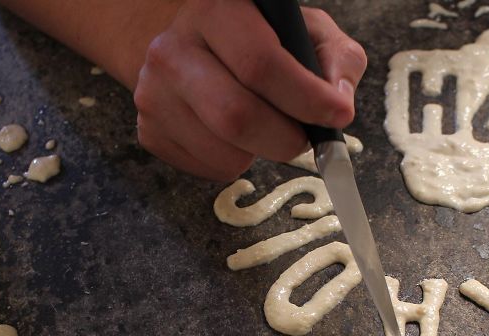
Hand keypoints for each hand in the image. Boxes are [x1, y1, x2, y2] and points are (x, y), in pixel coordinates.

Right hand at [133, 0, 366, 180]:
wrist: (194, 49)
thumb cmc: (259, 41)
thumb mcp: (306, 32)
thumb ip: (336, 59)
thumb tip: (338, 101)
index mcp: (217, 10)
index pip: (261, 64)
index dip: (306, 98)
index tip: (337, 115)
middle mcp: (172, 48)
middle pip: (236, 116)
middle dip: (285, 139)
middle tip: (304, 139)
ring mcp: (153, 91)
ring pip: (223, 151)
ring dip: (261, 153)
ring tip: (266, 129)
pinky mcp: (149, 129)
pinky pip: (207, 168)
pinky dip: (236, 163)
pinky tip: (236, 137)